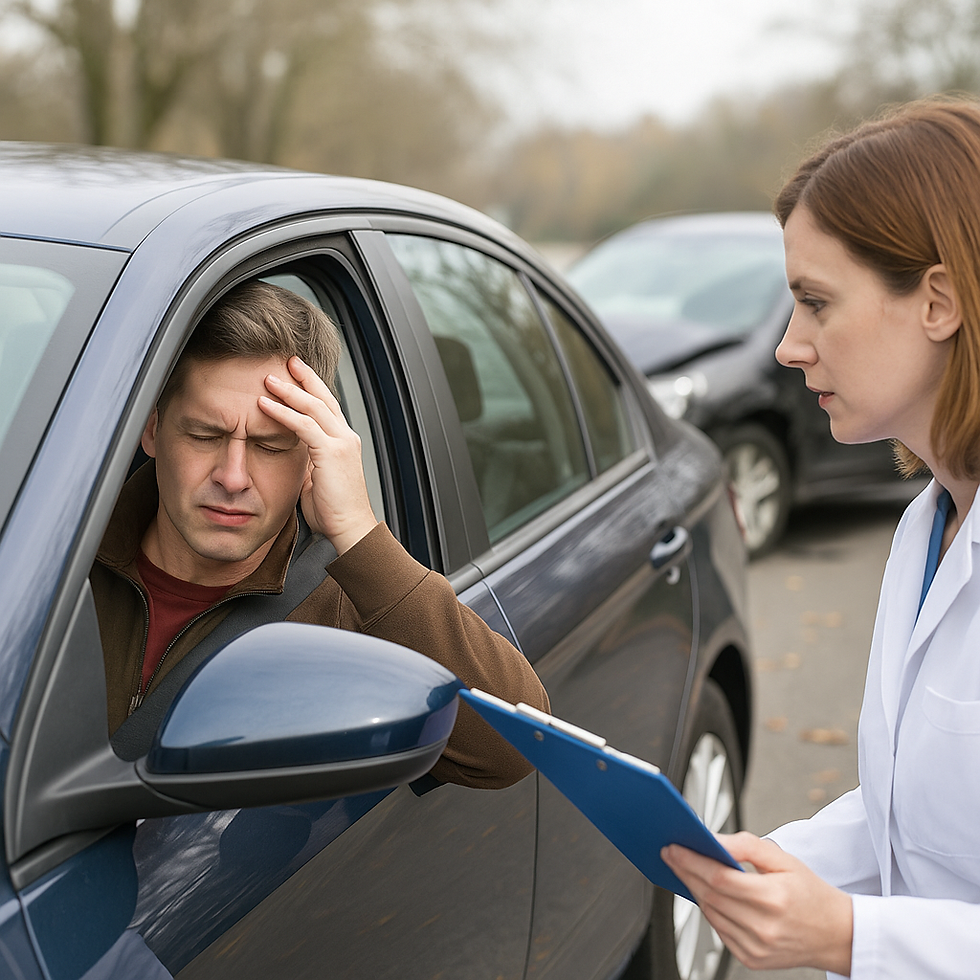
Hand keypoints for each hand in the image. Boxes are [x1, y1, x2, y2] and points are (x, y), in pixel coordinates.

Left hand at [259, 356, 377, 553]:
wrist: (350, 528)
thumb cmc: (334, 511)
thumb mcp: (317, 480)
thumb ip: (308, 462)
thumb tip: (292, 455)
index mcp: (344, 443)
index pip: (328, 407)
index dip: (312, 388)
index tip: (296, 373)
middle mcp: (346, 437)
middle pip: (324, 398)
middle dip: (304, 377)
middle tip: (286, 360)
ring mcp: (341, 443)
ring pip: (313, 406)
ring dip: (288, 390)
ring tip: (268, 378)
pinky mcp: (332, 453)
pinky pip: (303, 425)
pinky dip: (282, 412)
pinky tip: (265, 404)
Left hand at [662, 831, 852, 975]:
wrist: (836, 935)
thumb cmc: (811, 893)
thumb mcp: (784, 859)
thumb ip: (747, 845)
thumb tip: (714, 839)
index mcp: (774, 898)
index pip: (720, 878)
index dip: (692, 861)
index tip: (674, 847)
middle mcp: (764, 927)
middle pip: (710, 896)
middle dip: (685, 871)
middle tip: (671, 853)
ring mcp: (757, 947)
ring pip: (710, 913)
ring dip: (693, 889)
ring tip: (684, 869)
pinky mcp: (751, 959)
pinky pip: (719, 930)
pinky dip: (709, 910)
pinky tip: (706, 894)